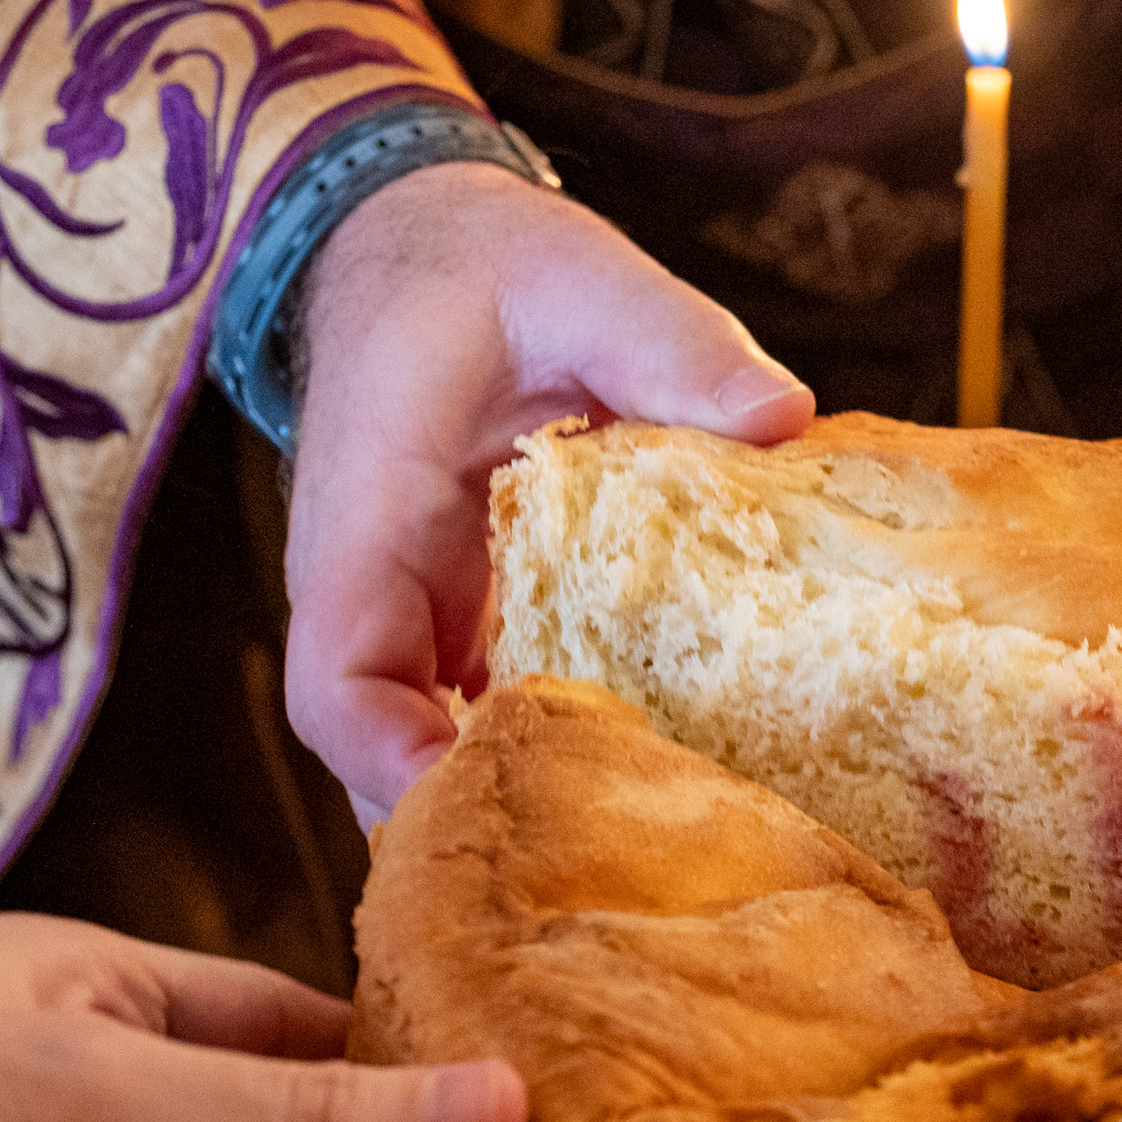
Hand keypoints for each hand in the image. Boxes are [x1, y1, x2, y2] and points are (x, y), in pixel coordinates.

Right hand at [283, 163, 813, 818]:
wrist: (426, 253)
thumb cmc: (481, 266)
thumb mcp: (578, 274)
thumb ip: (671, 339)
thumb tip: (779, 419)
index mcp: (368, 529)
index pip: (342, 687)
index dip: (399, 767)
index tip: (501, 799)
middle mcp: (385, 605)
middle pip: (390, 768)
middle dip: (481, 833)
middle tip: (622, 868)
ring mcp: (432, 632)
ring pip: (448, 763)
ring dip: (535, 812)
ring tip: (661, 853)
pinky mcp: (486, 634)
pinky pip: (510, 722)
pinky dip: (577, 762)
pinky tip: (681, 787)